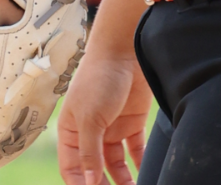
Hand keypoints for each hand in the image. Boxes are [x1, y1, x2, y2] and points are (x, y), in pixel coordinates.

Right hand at [56, 49, 151, 184]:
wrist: (123, 49)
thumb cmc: (98, 78)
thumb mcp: (90, 118)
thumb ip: (90, 152)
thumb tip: (90, 182)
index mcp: (72, 132)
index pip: (73, 169)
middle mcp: (91, 134)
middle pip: (96, 170)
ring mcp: (112, 129)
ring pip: (117, 165)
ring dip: (125, 181)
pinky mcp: (133, 123)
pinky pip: (136, 151)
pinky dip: (142, 163)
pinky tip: (148, 175)